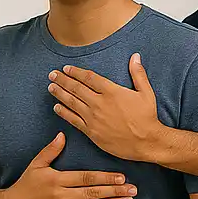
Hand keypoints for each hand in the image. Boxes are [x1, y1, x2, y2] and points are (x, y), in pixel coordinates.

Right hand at [3, 132, 136, 198]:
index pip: (87, 178)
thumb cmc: (26, 185)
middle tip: (133, 189)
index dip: (106, 178)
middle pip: (94, 194)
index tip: (122, 177)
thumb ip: (51, 150)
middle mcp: (62, 197)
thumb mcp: (36, 164)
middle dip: (116, 191)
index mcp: (58, 180)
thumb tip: (62, 135)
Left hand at [48, 54, 162, 162]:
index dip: (76, 72)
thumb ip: (138, 73)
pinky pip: (73, 120)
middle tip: (52, 74)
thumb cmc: (146, 116)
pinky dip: (64, 113)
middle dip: (63, 80)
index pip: (89, 78)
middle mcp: (99, 103)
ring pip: (72, 103)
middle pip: (77, 88)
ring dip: (60, 94)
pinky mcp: (91, 132)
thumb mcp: (146, 92)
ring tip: (51, 86)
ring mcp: (93, 118)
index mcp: (112, 92)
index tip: (67, 68)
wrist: (145, 141)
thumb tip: (135, 56)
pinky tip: (56, 107)